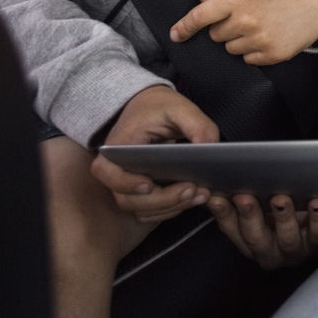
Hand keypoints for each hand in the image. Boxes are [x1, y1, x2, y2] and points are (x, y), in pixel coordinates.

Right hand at [89, 85, 219, 222]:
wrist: (151, 108)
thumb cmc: (159, 107)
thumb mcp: (180, 108)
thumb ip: (197, 125)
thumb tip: (212, 147)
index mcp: (118, 145)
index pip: (106, 171)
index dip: (125, 183)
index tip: (149, 184)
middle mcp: (117, 170)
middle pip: (128, 199)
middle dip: (163, 199)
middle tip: (192, 189)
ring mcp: (127, 184)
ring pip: (142, 209)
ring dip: (171, 207)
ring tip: (200, 194)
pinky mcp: (141, 193)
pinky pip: (151, 211)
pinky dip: (172, 209)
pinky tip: (194, 197)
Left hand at [169, 0, 317, 64]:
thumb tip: (199, 3)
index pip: (201, 16)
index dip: (184, 27)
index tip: (175, 35)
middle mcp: (247, 21)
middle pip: (216, 36)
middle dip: (224, 29)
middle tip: (244, 18)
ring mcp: (260, 41)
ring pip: (231, 50)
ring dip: (239, 41)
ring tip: (260, 26)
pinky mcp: (273, 56)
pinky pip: (249, 60)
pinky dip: (254, 52)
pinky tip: (269, 37)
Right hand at [209, 193, 317, 269]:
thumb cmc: (286, 207)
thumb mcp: (262, 203)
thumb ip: (241, 194)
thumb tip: (218, 179)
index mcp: (251, 242)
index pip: (232, 229)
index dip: (223, 214)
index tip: (217, 197)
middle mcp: (272, 251)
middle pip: (257, 239)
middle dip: (249, 217)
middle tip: (245, 198)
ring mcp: (298, 249)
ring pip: (288, 239)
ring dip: (283, 218)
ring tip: (281, 199)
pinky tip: (316, 203)